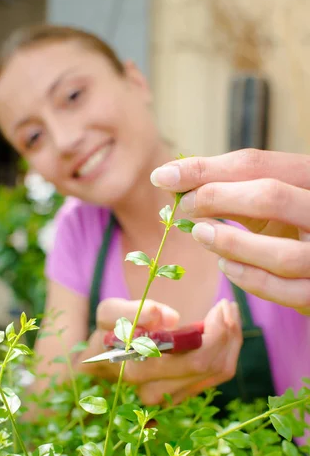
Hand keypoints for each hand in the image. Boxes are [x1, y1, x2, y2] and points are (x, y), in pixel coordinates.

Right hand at [80, 298, 242, 405]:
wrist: (105, 361)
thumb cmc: (109, 333)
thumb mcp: (109, 314)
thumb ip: (127, 312)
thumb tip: (165, 318)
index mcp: (138, 370)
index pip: (194, 360)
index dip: (216, 333)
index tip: (220, 304)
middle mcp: (157, 392)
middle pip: (212, 366)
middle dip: (228, 332)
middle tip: (227, 305)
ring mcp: (172, 397)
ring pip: (221, 371)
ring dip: (232, 339)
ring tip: (229, 312)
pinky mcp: (185, 394)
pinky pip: (219, 374)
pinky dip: (229, 349)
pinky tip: (226, 329)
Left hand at [150, 148, 309, 313]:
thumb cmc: (291, 227)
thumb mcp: (267, 203)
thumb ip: (230, 192)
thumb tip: (173, 179)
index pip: (257, 164)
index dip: (205, 169)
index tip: (165, 175)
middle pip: (271, 197)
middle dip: (217, 199)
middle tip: (183, 205)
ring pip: (281, 254)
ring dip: (231, 245)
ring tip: (199, 235)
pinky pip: (285, 291)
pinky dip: (249, 279)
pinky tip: (225, 265)